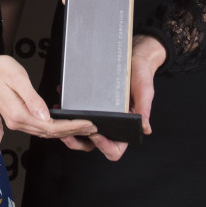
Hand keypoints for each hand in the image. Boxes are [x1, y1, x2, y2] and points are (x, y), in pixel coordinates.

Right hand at [0, 54, 95, 139]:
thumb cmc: (0, 70)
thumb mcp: (19, 80)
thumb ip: (33, 99)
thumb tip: (47, 116)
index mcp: (19, 114)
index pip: (51, 126)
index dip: (72, 126)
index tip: (88, 123)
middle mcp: (17, 122)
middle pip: (50, 133)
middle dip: (72, 131)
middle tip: (91, 128)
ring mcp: (15, 122)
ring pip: (45, 133)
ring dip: (64, 132)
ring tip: (81, 127)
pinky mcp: (15, 118)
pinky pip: (38, 128)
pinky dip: (53, 129)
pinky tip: (62, 124)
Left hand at [62, 35, 165, 160]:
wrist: (134, 58)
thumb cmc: (142, 75)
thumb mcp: (144, 91)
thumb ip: (144, 109)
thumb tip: (145, 129)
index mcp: (126, 127)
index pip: (115, 148)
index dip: (104, 146)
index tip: (95, 134)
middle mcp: (111, 124)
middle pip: (93, 144)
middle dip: (77, 141)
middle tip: (66, 134)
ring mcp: (99, 115)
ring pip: (81, 131)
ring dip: (69, 128)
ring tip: (60, 116)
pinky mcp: (91, 104)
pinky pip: (78, 112)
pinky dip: (68, 110)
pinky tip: (62, 100)